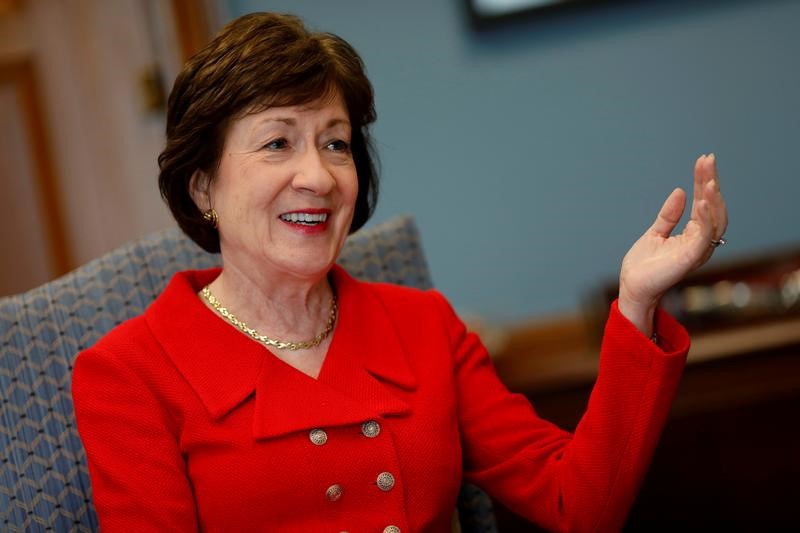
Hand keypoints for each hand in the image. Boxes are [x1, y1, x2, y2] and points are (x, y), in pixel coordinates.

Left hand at [618, 154, 727, 335]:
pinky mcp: (689, 258)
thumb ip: (669, 215)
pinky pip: (703, 236)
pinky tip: (700, 201)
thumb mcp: (656, 233)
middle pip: (713, 208)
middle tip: (708, 160)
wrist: (632, 286)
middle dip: (711, 183)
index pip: (703, 203)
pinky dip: (704, 219)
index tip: (703, 160)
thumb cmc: (644, 265)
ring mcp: (697, 250)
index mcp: (693, 235)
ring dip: (712, 199)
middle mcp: (700, 241)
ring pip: (714, 221)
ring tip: (708, 179)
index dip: (704, 181)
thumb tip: (680, 191)